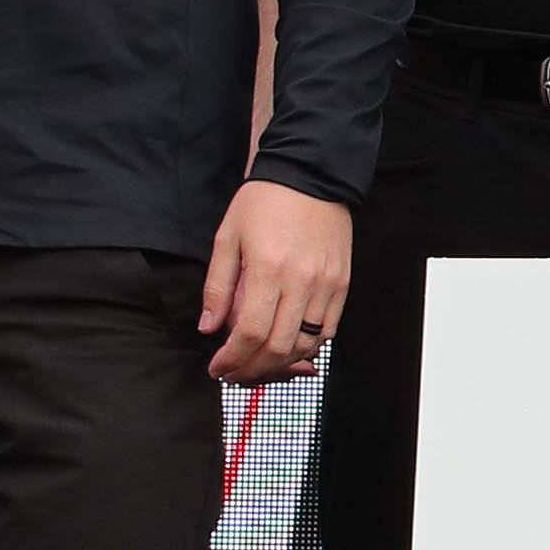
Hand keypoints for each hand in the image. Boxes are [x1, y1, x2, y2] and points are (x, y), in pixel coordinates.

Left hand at [201, 178, 351, 385]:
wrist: (312, 176)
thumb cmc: (266, 202)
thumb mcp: (228, 238)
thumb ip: (217, 286)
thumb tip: (208, 326)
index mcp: (268, 269)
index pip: (249, 333)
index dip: (231, 358)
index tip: (217, 367)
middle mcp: (302, 281)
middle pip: (278, 347)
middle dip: (252, 369)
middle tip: (234, 373)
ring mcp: (326, 285)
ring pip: (305, 344)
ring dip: (279, 363)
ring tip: (259, 363)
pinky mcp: (342, 284)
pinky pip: (328, 330)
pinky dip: (307, 346)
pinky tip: (288, 346)